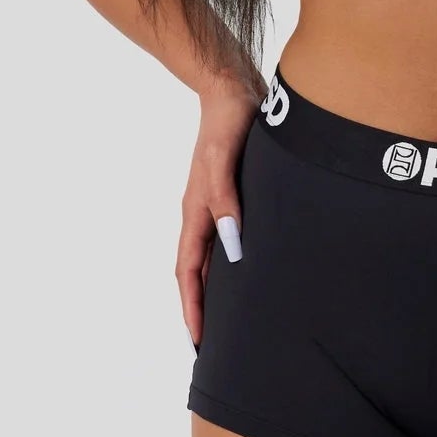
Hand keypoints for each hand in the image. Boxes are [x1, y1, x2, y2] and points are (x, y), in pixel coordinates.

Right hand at [177, 74, 260, 349]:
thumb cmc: (229, 123)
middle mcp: (201, 213)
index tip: (198, 342)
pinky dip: (229, 263)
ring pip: (210, 258)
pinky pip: (224, 239)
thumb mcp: (226, 160)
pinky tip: (247, 270)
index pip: (188, 272)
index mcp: (195, 211)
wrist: (231, 90)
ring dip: (215, 290)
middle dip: (201, 309)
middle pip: (196, 272)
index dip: (193, 307)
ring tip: (230, 321)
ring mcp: (213, 205)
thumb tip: (229, 244)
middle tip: (213, 346)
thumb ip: (226, 200)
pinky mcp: (230, 194)